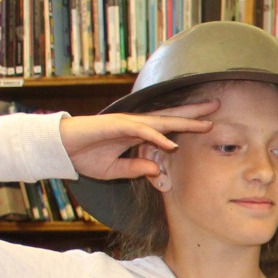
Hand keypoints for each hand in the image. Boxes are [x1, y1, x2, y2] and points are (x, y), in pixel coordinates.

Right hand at [57, 103, 214, 180]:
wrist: (59, 150)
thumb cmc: (84, 156)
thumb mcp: (115, 170)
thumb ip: (136, 170)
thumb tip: (157, 171)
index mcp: (137, 134)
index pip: (168, 127)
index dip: (188, 124)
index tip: (210, 124)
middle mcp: (135, 125)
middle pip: (170, 117)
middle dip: (195, 113)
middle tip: (217, 106)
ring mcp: (126, 123)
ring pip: (161, 120)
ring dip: (183, 120)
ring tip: (206, 123)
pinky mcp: (115, 125)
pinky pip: (140, 130)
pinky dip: (157, 136)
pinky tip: (171, 143)